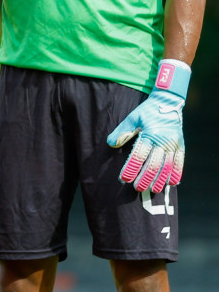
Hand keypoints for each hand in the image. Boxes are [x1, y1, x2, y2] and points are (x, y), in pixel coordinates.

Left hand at [108, 59, 188, 192]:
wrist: (168, 102)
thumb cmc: (147, 111)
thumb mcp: (132, 118)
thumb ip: (122, 131)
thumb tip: (111, 144)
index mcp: (150, 134)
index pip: (139, 155)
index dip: (131, 168)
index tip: (124, 178)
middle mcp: (163, 141)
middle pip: (154, 164)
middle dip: (145, 178)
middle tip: (137, 188)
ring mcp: (174, 144)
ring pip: (167, 166)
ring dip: (160, 179)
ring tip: (153, 189)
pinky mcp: (181, 146)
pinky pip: (180, 162)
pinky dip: (177, 173)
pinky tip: (172, 183)